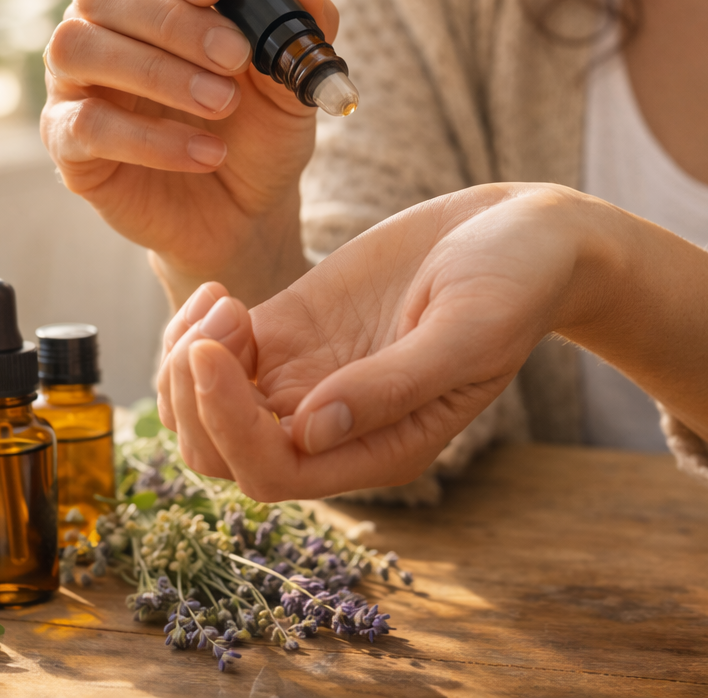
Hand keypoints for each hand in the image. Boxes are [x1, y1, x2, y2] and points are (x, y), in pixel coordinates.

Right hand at [40, 0, 335, 303]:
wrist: (248, 213)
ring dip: (157, 72)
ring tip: (221, 104)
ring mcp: (75, 84)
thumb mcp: (292, 86)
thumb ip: (301, 34)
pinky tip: (206, 152)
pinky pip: (86, 125)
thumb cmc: (259, 134)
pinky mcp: (68, 143)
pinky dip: (151, 139)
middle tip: (235, 58)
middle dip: (173, 21)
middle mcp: (101, 29)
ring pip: (79, 48)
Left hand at [155, 185, 586, 498]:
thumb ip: (393, 385)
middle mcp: (336, 427)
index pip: (273, 473)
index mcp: (382, 448)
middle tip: (213, 324)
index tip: (213, 350)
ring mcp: (310, 378)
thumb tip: (311, 431)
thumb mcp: (467, 331)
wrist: (522, 233)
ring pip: (207, 409)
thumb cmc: (514, 285)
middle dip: (192, 398)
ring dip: (185, 365)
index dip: (229, 426)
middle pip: (222, 454)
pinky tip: (222, 291)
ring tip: (218, 302)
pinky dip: (197, 331)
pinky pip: (217, 357)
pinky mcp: (295, 331)